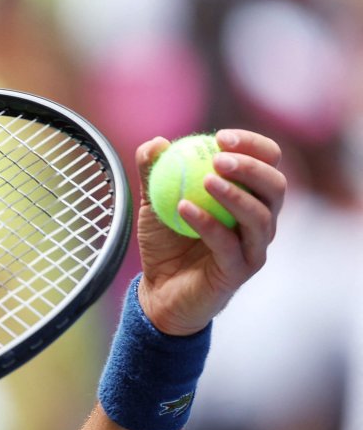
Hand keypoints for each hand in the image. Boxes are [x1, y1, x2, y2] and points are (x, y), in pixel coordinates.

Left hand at [134, 129, 284, 335]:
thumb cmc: (166, 243)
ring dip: (235, 195)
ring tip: (205, 181)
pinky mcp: (240, 270)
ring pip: (261, 216)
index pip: (267, 162)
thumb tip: (154, 143)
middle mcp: (261, 220)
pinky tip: (184, 209)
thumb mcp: (154, 203)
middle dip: (251, 167)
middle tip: (219, 159)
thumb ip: (154, 173)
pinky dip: (208, 223)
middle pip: (275, 186)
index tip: (220, 138)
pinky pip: (229, 244)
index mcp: (249, 196)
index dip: (252, 146)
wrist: (158, 291)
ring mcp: (254, 247)